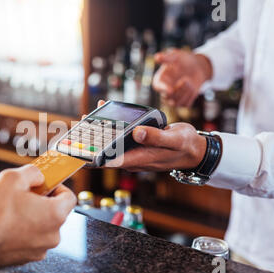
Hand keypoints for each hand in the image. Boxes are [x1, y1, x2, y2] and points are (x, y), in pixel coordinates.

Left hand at [85, 100, 205, 171]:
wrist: (194, 149)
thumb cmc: (185, 146)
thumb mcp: (174, 140)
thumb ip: (156, 138)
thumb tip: (136, 133)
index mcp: (140, 159)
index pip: (111, 161)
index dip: (93, 158)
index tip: (79, 152)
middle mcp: (133, 157)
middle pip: (107, 151)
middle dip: (92, 140)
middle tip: (80, 125)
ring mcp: (134, 151)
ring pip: (112, 143)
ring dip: (100, 131)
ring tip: (88, 116)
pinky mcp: (137, 144)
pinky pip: (120, 136)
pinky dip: (112, 125)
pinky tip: (106, 111)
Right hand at [152, 48, 211, 106]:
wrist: (198, 67)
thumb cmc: (185, 61)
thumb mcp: (176, 56)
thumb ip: (166, 58)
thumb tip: (157, 57)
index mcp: (160, 79)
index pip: (157, 87)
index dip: (163, 89)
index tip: (170, 90)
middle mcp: (164, 90)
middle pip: (166, 97)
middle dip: (178, 90)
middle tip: (186, 79)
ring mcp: (173, 98)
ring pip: (176, 103)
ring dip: (185, 92)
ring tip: (189, 80)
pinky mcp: (183, 102)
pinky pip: (185, 104)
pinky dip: (191, 96)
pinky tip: (192, 87)